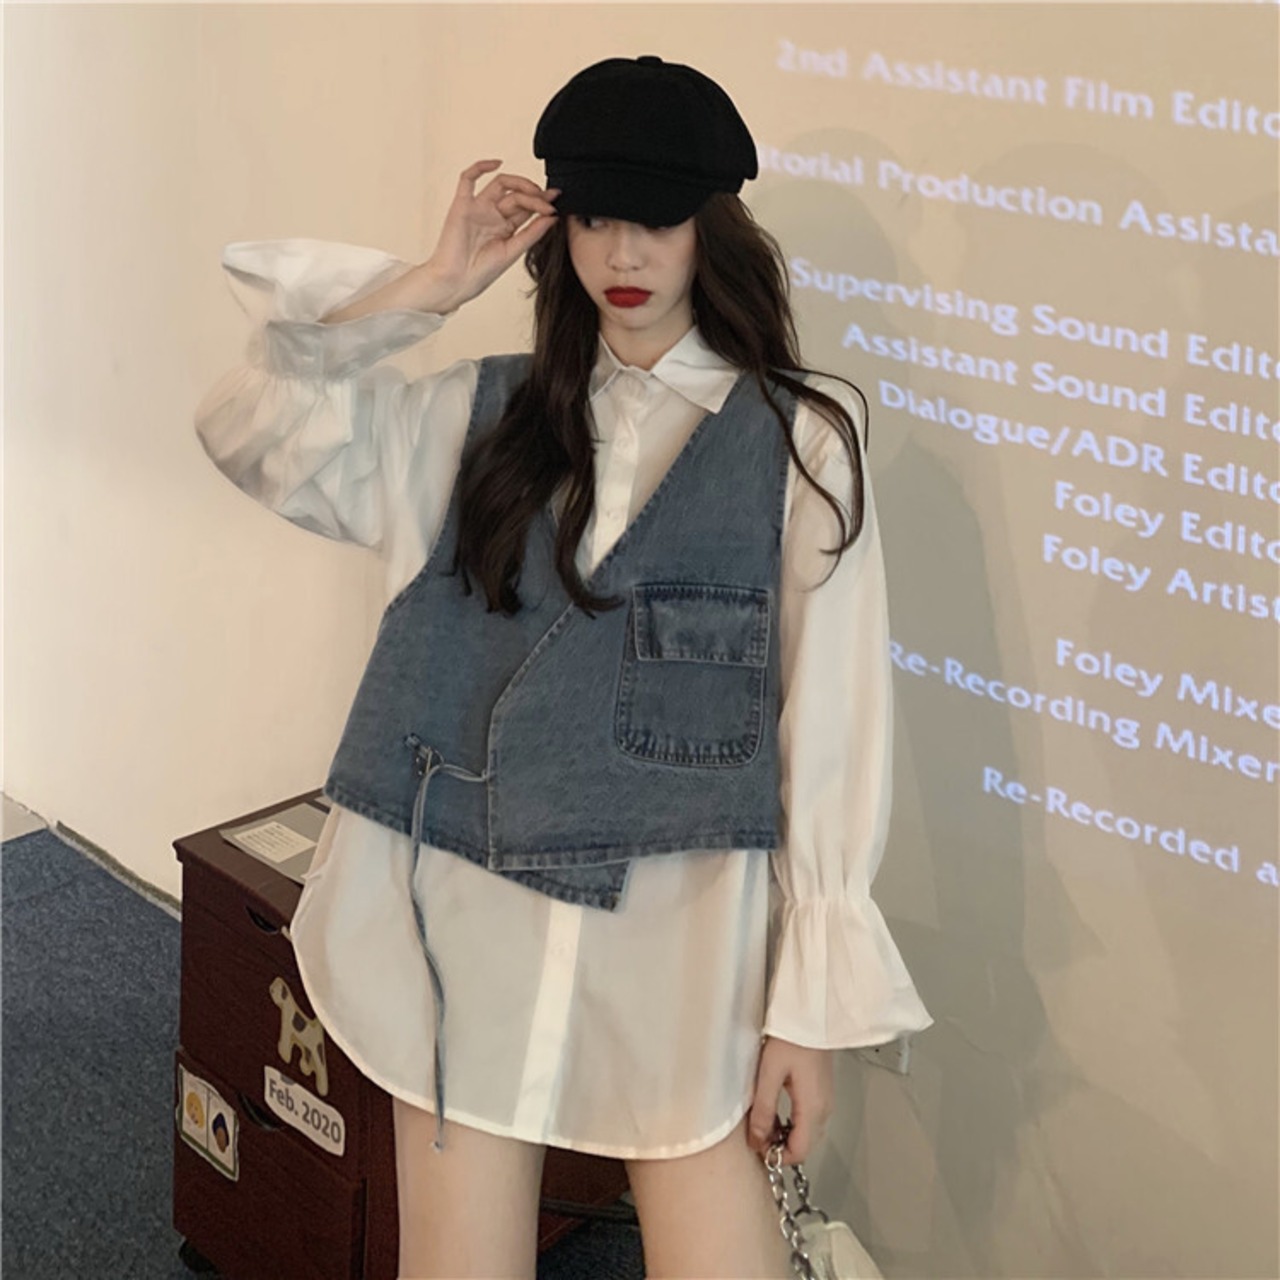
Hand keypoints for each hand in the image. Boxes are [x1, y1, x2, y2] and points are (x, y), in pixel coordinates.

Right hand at [421, 159, 558, 312]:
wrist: (456, 282)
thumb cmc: (480, 273)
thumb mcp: (513, 252)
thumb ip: (532, 233)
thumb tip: (553, 217)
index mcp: (505, 228)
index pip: (527, 208)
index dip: (542, 203)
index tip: (556, 204)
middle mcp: (493, 215)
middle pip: (517, 195)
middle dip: (535, 197)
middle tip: (548, 202)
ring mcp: (478, 208)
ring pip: (500, 184)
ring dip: (519, 183)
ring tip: (533, 191)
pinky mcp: (462, 205)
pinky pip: (468, 179)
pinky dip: (480, 167)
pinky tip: (496, 163)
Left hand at [746, 1036, 833, 1165]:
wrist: (810, 1014)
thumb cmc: (791, 1038)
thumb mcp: (769, 1074)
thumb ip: (763, 1110)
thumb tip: (757, 1139)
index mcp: (812, 1107)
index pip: (800, 1152)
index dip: (778, 1156)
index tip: (758, 1147)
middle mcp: (824, 1107)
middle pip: (806, 1145)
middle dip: (781, 1147)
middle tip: (757, 1134)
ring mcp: (826, 1099)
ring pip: (808, 1133)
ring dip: (787, 1134)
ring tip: (764, 1121)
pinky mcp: (822, 1090)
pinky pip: (810, 1118)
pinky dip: (794, 1122)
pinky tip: (777, 1110)